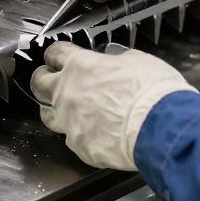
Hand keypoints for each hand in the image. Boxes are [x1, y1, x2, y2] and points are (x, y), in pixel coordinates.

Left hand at [32, 43, 195, 170]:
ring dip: (54, 112)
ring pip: (47, 116)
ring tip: (65, 112)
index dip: (54, 54)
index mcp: (80, 66)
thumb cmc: (152, 91)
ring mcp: (70, 122)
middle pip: (38, 84)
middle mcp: (67, 92)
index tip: (56, 57)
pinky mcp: (80, 147)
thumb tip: (114, 62)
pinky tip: (93, 135)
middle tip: (49, 82)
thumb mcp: (138, 61)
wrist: (161, 128)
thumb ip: (117, 61)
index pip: (55, 53)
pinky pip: (73, 140)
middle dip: (42, 81)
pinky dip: (81, 136)